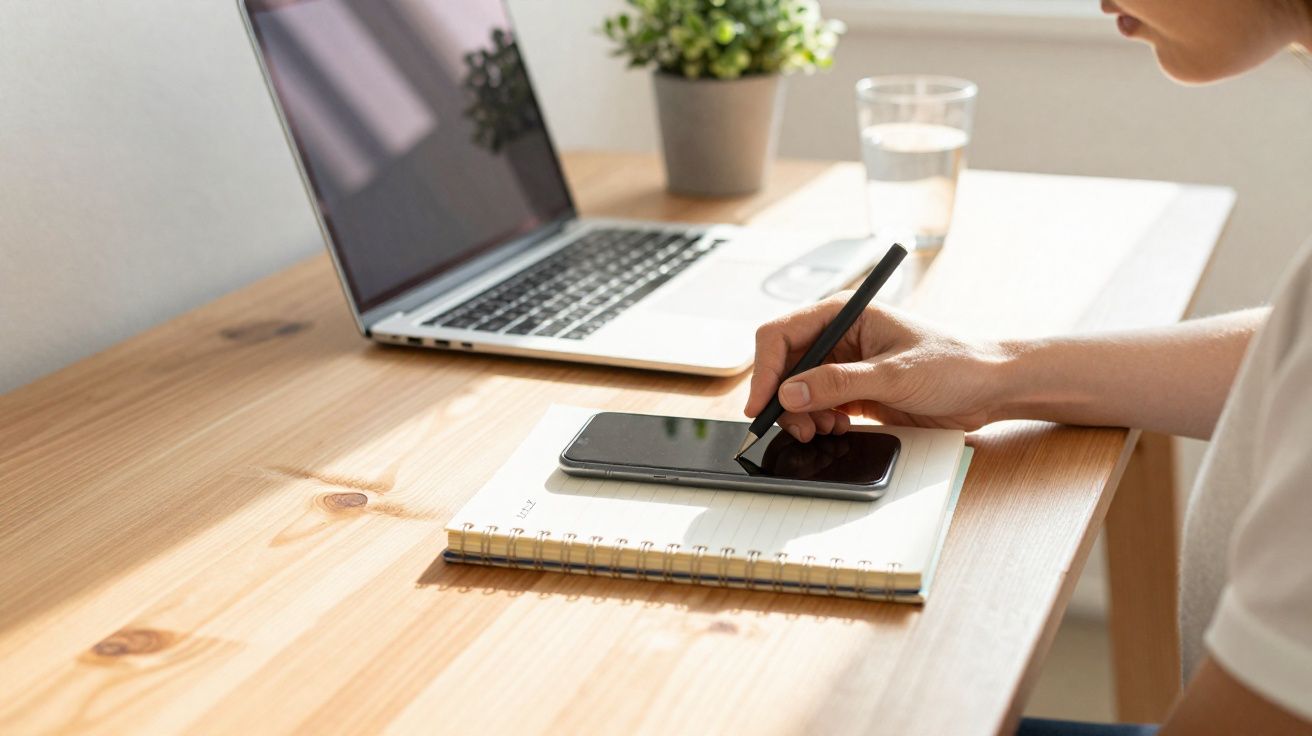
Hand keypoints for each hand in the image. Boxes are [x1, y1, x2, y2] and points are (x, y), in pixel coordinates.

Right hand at [744, 294, 1012, 440]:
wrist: (990, 386)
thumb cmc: (954, 363)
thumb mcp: (894, 374)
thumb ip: (838, 383)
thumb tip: (789, 394)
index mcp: (844, 314)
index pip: (781, 334)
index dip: (765, 369)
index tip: (761, 403)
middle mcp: (838, 337)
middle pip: (784, 366)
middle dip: (783, 399)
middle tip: (797, 428)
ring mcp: (845, 365)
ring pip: (796, 391)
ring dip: (800, 415)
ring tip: (822, 430)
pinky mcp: (853, 391)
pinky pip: (817, 407)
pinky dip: (818, 422)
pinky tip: (838, 428)